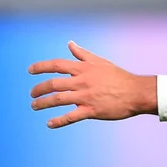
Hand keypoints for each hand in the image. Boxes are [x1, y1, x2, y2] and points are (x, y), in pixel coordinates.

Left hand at [28, 41, 157, 127]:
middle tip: (31, 94)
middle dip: (39, 89)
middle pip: (53, 84)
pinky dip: (58, 121)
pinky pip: (71, 117)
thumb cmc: (118, 76)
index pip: (56, 65)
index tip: (30, 71)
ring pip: (58, 100)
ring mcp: (86, 97)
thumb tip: (70, 43)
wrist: (136, 92)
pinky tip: (49, 123)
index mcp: (83, 68)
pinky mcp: (91, 111)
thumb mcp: (99, 61)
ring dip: (43, 103)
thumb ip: (82, 54)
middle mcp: (82, 81)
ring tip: (34, 106)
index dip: (40, 67)